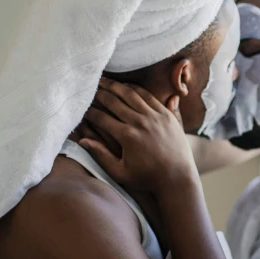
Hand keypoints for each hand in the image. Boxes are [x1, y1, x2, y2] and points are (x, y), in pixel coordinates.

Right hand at [80, 79, 197, 194]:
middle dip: (99, 93)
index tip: (81, 106)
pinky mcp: (167, 115)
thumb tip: (82, 141)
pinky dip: (135, 89)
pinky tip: (126, 86)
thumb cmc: (147, 178)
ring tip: (104, 80)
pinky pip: (148, 97)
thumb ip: (101, 156)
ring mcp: (155, 117)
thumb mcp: (121, 173)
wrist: (178, 177)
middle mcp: (141, 123)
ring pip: (131, 95)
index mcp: (127, 137)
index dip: (89, 111)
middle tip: (89, 87)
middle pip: (115, 102)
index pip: (102, 118)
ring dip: (116, 86)